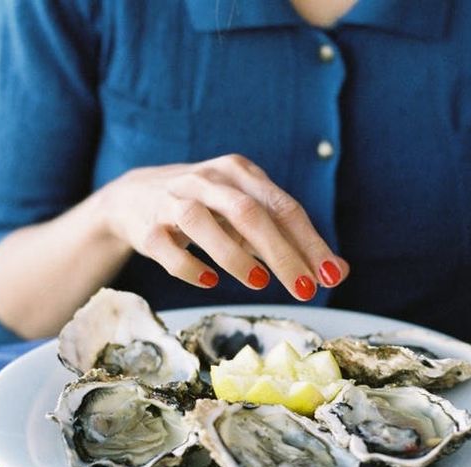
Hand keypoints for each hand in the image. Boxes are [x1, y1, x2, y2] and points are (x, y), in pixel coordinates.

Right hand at [96, 154, 348, 299]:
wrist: (133, 198)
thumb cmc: (206, 208)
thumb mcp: (248, 216)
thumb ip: (290, 240)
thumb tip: (338, 272)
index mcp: (239, 173)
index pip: (283, 207)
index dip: (310, 242)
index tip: (331, 276)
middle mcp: (208, 180)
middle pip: (249, 213)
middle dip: (281, 253)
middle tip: (304, 289)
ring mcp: (173, 201)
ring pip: (203, 223)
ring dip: (234, 255)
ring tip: (258, 284)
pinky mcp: (148, 227)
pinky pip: (168, 248)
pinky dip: (190, 266)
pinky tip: (210, 281)